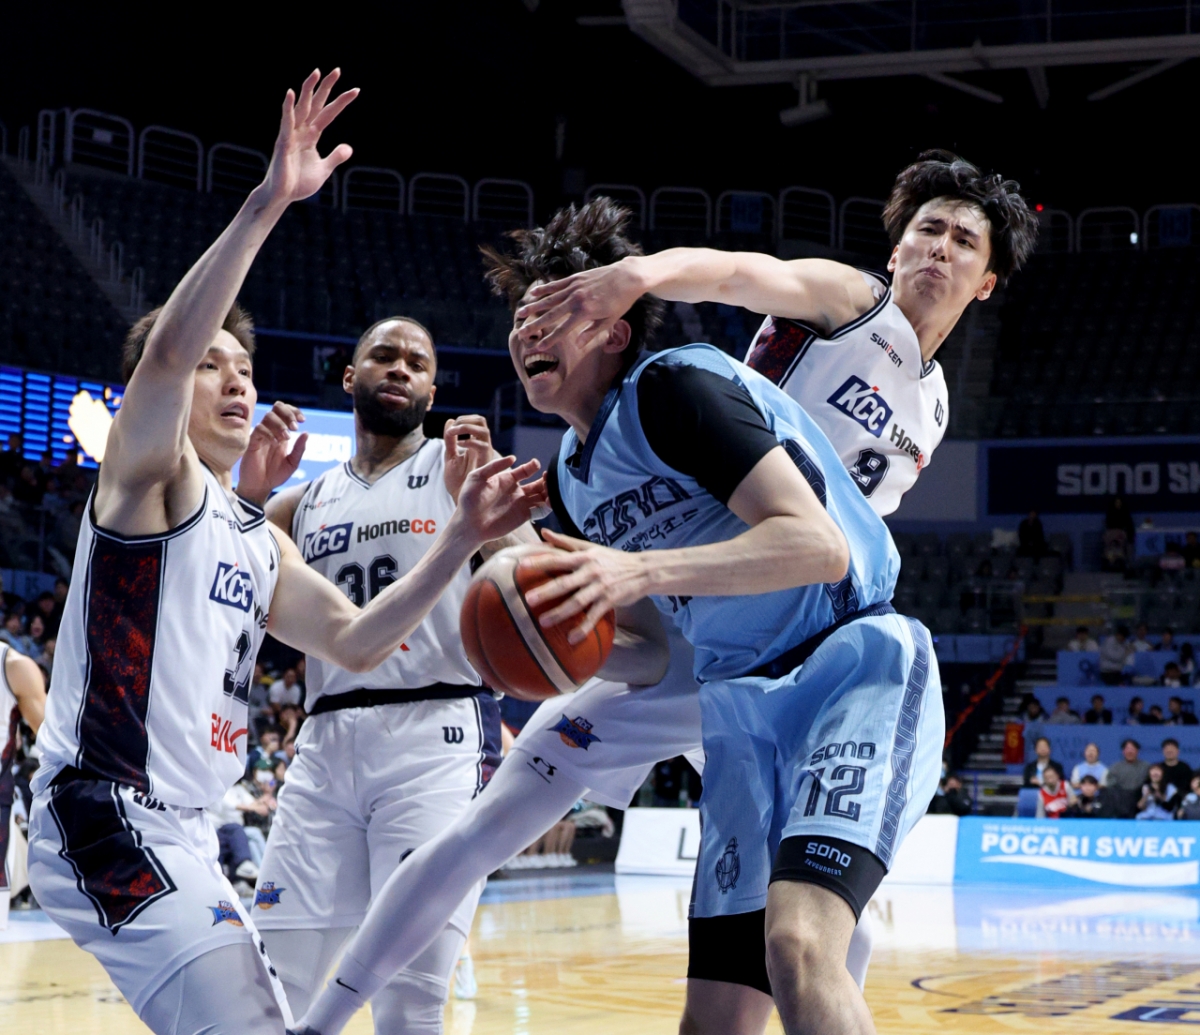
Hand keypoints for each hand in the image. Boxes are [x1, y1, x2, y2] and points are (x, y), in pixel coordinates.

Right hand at [238, 402, 306, 504]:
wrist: (260, 487)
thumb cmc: (275, 475)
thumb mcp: (292, 462)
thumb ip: (299, 448)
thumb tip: (307, 432)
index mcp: (282, 434)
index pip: (286, 412)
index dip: (294, 411)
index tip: (303, 420)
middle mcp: (271, 431)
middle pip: (277, 408)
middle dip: (288, 414)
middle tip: (295, 426)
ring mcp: (261, 435)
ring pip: (268, 416)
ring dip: (280, 424)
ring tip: (287, 438)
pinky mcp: (252, 442)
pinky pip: (259, 429)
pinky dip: (269, 432)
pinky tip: (275, 442)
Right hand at [261, 68, 358, 206]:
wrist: (282, 196)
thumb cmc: (298, 183)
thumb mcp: (323, 170)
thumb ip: (335, 157)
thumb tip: (349, 147)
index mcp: (311, 136)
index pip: (328, 114)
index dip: (341, 102)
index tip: (356, 90)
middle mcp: (301, 130)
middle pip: (316, 104)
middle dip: (325, 87)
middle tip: (337, 70)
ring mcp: (291, 134)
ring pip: (301, 107)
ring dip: (308, 90)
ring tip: (316, 72)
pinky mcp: (283, 143)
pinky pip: (286, 122)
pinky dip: (288, 108)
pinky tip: (290, 94)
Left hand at [443, 415, 496, 502]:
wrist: (459, 498)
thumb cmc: (456, 481)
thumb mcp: (450, 456)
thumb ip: (450, 440)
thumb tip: (450, 421)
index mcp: (474, 443)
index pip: (475, 421)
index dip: (463, 418)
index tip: (451, 428)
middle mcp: (481, 446)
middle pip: (482, 421)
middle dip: (466, 419)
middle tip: (454, 428)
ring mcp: (484, 453)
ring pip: (484, 431)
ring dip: (467, 427)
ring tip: (454, 433)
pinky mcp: (485, 462)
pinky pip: (482, 446)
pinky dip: (469, 441)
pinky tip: (459, 446)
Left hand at [455, 455, 546, 545]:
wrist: (468, 524)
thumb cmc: (469, 500)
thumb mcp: (477, 477)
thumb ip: (494, 466)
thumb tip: (513, 458)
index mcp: (507, 480)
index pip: (525, 471)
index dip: (532, 466)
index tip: (535, 464)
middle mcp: (517, 491)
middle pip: (538, 483)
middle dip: (546, 480)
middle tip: (548, 478)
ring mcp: (521, 504)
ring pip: (542, 496)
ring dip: (550, 492)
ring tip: (551, 490)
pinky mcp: (524, 516)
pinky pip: (541, 511)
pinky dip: (548, 506)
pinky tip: (548, 502)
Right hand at [513, 259, 646, 349]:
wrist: (628, 277)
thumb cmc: (621, 302)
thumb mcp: (609, 320)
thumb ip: (592, 332)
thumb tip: (578, 344)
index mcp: (585, 312)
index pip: (563, 329)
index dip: (550, 339)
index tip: (539, 347)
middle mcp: (576, 299)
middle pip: (551, 315)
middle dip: (535, 325)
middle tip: (521, 333)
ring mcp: (574, 287)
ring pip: (549, 299)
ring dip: (533, 307)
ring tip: (519, 313)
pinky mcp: (575, 278)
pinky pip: (556, 285)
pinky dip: (544, 289)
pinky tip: (532, 293)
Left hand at [519, 528, 649, 642]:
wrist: (643, 570)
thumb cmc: (612, 558)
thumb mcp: (590, 547)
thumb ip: (565, 541)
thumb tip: (542, 532)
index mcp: (584, 557)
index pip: (558, 558)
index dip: (540, 561)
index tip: (522, 565)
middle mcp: (591, 571)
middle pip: (565, 582)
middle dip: (546, 591)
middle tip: (528, 600)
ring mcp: (601, 587)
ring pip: (578, 601)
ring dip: (560, 613)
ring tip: (543, 622)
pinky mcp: (610, 601)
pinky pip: (594, 616)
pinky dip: (583, 628)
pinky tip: (572, 639)